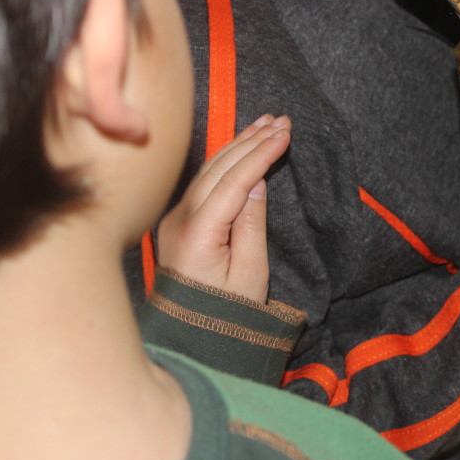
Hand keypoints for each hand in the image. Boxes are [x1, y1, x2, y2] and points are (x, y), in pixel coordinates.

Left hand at [156, 114, 290, 300]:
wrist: (191, 338)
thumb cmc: (226, 313)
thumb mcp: (250, 274)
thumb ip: (252, 225)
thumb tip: (256, 183)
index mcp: (197, 234)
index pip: (234, 181)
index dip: (261, 154)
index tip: (285, 134)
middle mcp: (179, 220)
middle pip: (218, 168)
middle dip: (251, 141)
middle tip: (280, 121)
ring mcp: (174, 219)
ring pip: (208, 170)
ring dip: (237, 145)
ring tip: (264, 124)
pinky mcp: (178, 222)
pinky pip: (202, 182)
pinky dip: (224, 161)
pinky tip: (240, 147)